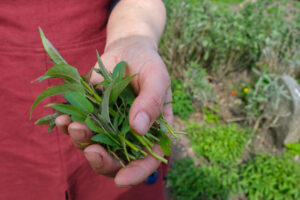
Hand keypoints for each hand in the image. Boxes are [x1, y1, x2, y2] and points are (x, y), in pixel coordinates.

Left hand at [55, 36, 172, 186]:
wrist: (128, 49)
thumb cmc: (147, 64)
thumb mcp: (156, 78)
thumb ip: (151, 102)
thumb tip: (138, 129)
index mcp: (151, 130)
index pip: (148, 160)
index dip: (136, 173)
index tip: (121, 180)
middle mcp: (129, 134)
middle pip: (117, 160)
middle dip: (102, 160)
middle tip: (91, 150)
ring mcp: (109, 125)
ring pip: (94, 146)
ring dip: (82, 142)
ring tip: (74, 126)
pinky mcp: (91, 114)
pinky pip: (78, 127)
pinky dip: (68, 127)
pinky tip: (62, 119)